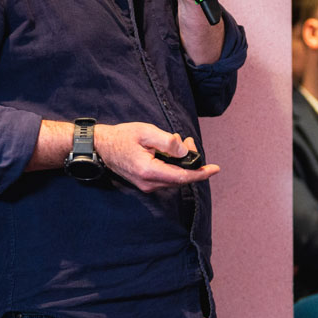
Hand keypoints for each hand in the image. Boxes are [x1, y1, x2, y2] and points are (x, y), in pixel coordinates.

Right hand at [96, 121, 218, 192]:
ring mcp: (146, 185)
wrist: (102, 146)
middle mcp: (148, 183)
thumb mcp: (146, 132)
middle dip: (191, 162)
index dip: (201, 173)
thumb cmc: (122, 137)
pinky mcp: (145, 183)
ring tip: (181, 144)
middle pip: (180, 178)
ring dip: (183, 163)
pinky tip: (172, 152)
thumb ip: (168, 142)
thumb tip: (185, 152)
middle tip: (189, 142)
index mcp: (149, 171)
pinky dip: (174, 166)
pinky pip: (167, 178)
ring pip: (174, 179)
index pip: (182, 176)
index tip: (216, 169)